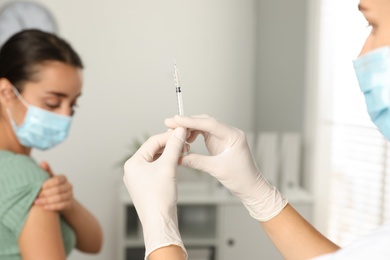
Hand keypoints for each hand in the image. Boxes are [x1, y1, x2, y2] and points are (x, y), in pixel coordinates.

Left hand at [34, 161, 74, 212]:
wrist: (61, 200)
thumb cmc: (52, 187)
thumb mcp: (49, 179)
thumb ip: (46, 171)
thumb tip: (42, 162)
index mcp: (63, 178)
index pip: (57, 180)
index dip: (48, 184)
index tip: (40, 187)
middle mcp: (69, 186)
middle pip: (58, 190)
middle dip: (46, 194)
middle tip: (36, 196)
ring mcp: (70, 195)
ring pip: (60, 198)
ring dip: (47, 201)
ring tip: (37, 202)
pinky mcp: (69, 204)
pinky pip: (62, 206)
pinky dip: (52, 207)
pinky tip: (44, 208)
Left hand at [123, 127, 187, 258]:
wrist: (160, 222)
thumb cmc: (159, 198)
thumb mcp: (168, 167)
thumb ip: (174, 147)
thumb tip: (179, 132)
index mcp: (133, 163)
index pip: (152, 142)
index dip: (168, 136)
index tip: (182, 133)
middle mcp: (133, 170)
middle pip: (154, 150)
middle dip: (170, 145)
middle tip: (185, 142)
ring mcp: (140, 179)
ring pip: (156, 159)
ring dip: (170, 154)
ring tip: (183, 151)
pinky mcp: (147, 186)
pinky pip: (157, 169)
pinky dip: (168, 164)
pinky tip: (178, 162)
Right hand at [165, 114, 287, 220]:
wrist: (251, 188)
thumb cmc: (241, 178)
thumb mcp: (216, 169)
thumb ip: (196, 161)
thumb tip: (178, 157)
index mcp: (233, 135)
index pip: (209, 123)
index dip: (191, 121)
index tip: (176, 120)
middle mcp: (229, 133)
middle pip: (205, 122)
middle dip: (187, 122)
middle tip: (170, 124)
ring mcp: (224, 137)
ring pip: (203, 127)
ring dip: (189, 129)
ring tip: (175, 134)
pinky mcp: (220, 143)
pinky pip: (204, 135)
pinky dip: (193, 136)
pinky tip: (185, 141)